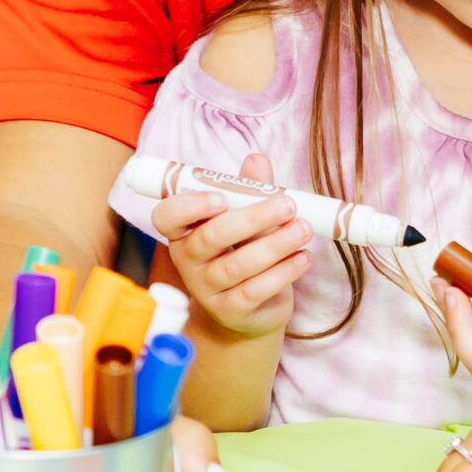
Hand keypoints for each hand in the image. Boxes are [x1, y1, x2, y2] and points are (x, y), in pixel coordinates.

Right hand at [153, 151, 310, 339]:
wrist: (251, 307)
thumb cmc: (245, 250)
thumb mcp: (247, 217)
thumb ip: (251, 190)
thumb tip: (257, 160)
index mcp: (184, 230)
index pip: (167, 216)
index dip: (189, 206)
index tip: (221, 198)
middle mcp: (188, 259)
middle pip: (209, 238)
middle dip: (252, 219)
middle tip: (287, 205)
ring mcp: (206, 288)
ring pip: (236, 266)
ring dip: (275, 245)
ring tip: (303, 229)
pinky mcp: (230, 310)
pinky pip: (253, 291)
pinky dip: (282, 274)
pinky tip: (303, 258)